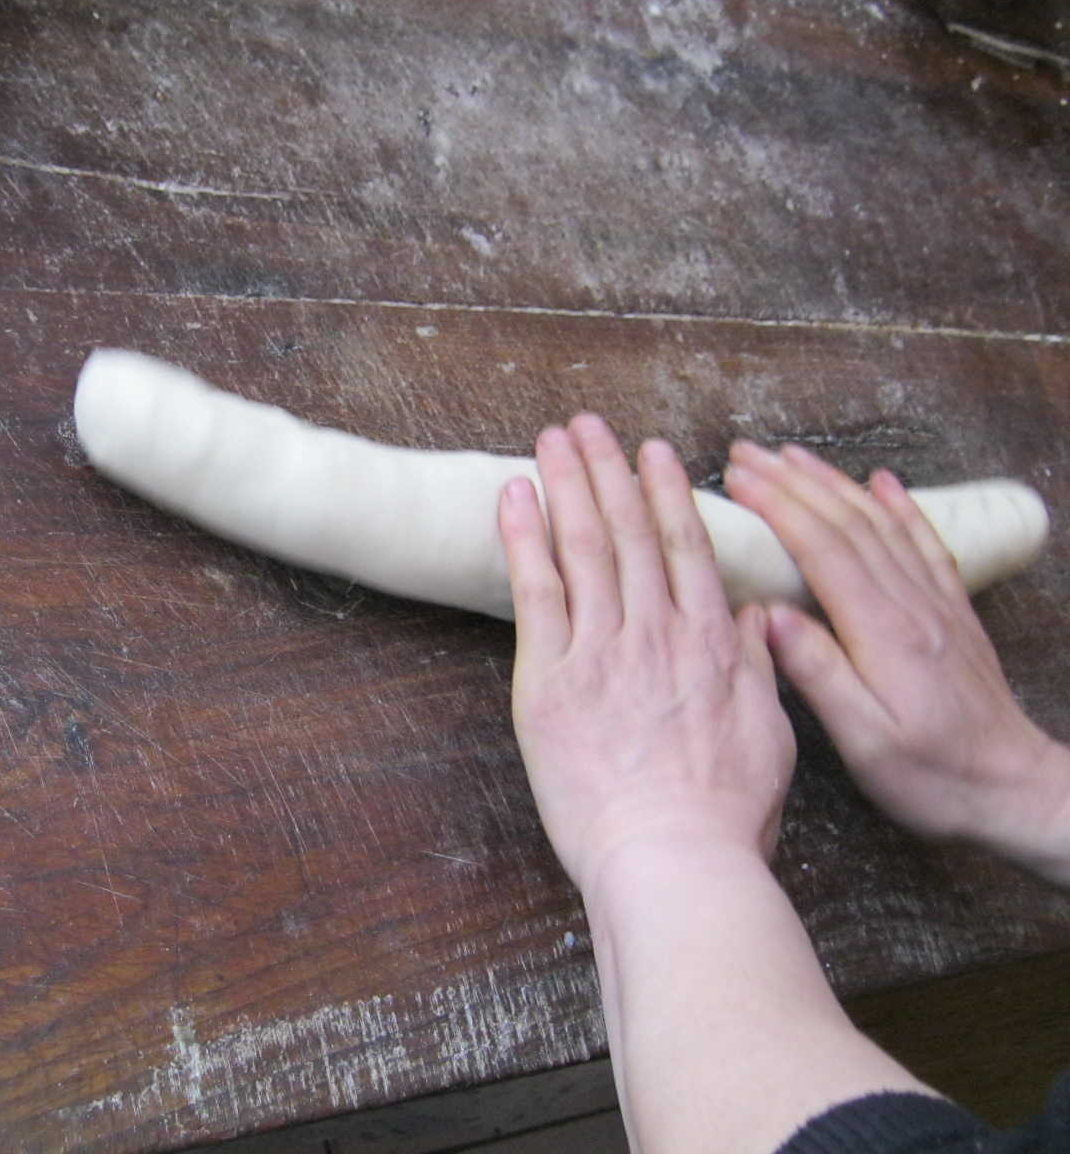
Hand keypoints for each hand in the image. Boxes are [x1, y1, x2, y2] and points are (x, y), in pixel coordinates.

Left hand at [498, 416, 795, 897]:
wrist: (673, 858)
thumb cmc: (724, 815)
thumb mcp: (770, 734)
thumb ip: (758, 666)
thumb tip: (756, 615)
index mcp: (712, 642)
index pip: (685, 547)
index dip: (665, 493)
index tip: (653, 452)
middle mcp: (656, 631)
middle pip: (628, 532)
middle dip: (607, 471)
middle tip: (588, 425)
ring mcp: (601, 649)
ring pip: (582, 546)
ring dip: (565, 484)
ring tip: (551, 440)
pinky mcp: (550, 678)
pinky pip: (534, 590)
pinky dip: (522, 538)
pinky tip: (513, 496)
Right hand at [725, 440, 1069, 883]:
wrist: (1013, 789)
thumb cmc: (932, 776)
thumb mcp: (865, 741)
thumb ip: (819, 675)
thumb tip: (769, 616)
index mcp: (883, 632)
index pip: (822, 549)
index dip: (777, 506)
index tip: (737, 478)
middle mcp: (911, 604)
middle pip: (847, 523)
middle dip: (792, 480)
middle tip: (745, 452)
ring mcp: (936, 603)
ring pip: (881, 523)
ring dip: (833, 482)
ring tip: (792, 455)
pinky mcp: (952, 611)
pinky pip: (923, 542)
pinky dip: (899, 505)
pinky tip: (880, 482)